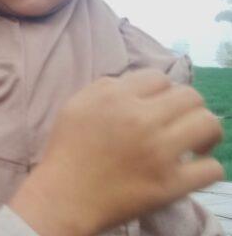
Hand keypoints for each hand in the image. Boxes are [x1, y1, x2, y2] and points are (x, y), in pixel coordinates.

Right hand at [10, 69, 223, 235]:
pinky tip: (192, 168)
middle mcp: (141, 120)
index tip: (156, 106)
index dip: (160, 91)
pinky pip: (211, 168)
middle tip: (179, 122)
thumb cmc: (66, 151)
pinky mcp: (171, 184)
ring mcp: (159, 153)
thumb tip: (136, 85)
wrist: (64, 197)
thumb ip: (105, 87)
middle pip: (190, 96)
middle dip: (187, 107)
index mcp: (116, 98)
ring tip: (194, 143)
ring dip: (205, 131)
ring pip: (208, 124)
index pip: (159, 78)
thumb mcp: (76, 105)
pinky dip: (206, 166)